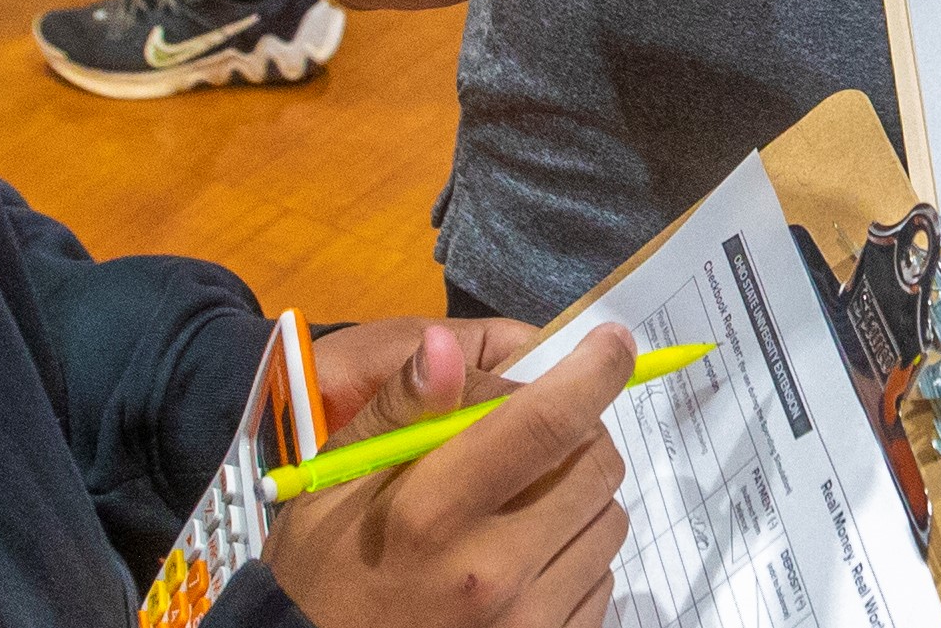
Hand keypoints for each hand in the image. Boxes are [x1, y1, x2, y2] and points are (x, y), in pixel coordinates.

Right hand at [262, 321, 634, 627]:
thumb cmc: (327, 565)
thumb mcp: (338, 480)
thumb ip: (400, 408)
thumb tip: (446, 344)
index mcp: (433, 511)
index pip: (546, 422)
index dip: (595, 370)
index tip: (612, 341)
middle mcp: (492, 569)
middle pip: (595, 465)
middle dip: (583, 434)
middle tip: (545, 437)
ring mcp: (525, 620)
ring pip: (608, 522)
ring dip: (582, 496)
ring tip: (527, 504)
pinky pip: (602, 581)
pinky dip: (579, 555)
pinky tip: (529, 558)